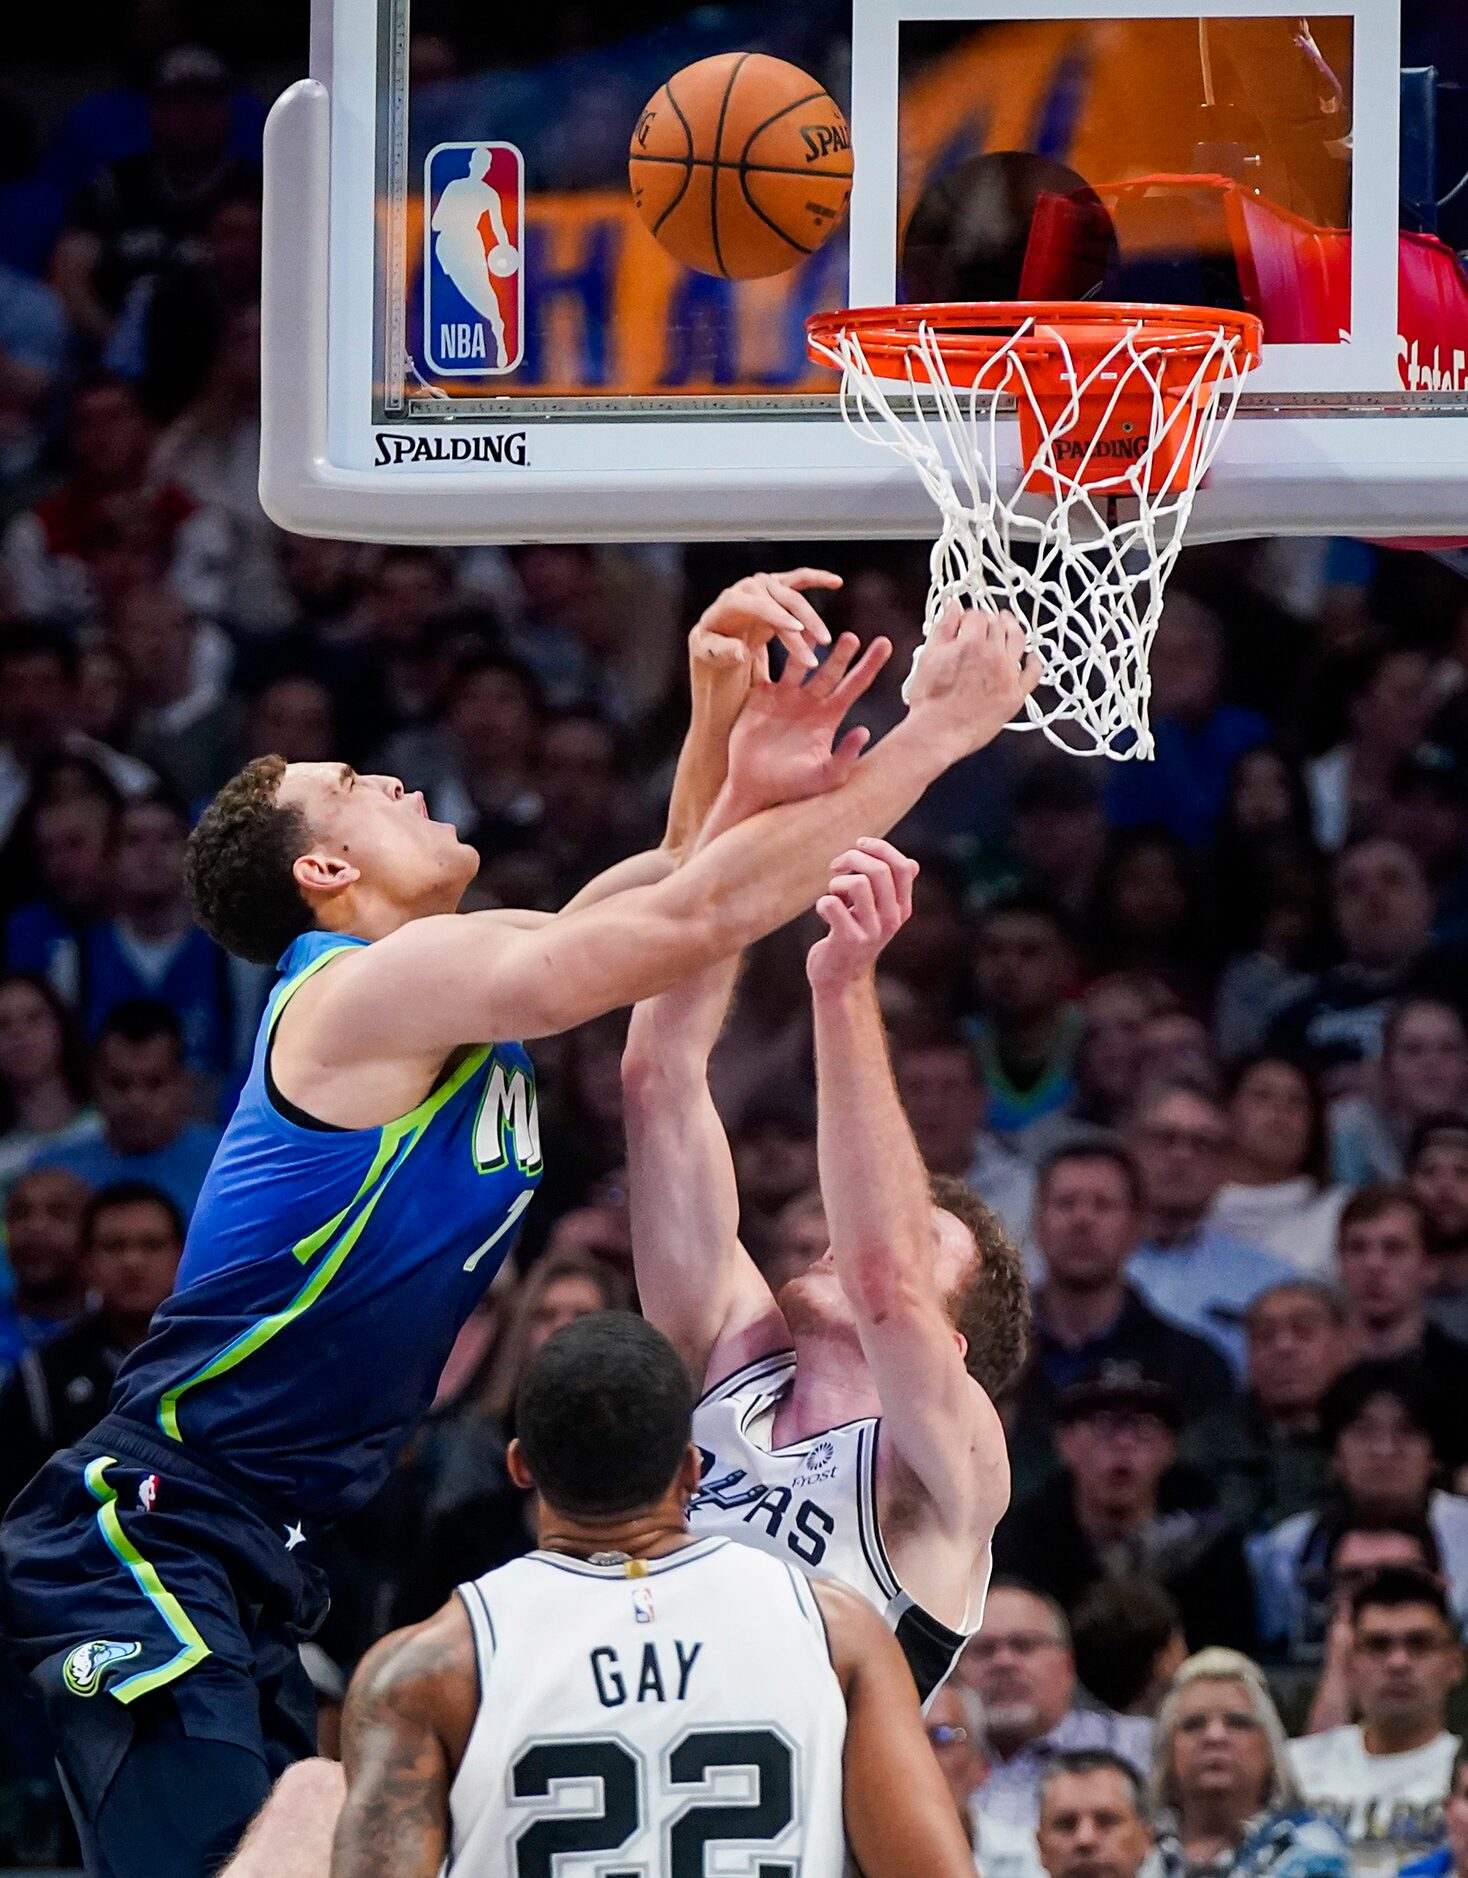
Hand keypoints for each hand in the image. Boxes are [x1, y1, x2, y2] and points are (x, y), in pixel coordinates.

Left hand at [689, 568, 841, 675]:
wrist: (715, 635)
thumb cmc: (710, 646)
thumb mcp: (707, 653)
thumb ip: (721, 652)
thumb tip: (742, 651)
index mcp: (731, 601)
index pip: (760, 605)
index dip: (779, 617)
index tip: (797, 630)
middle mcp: (748, 587)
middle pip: (782, 601)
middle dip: (803, 622)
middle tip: (820, 644)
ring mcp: (764, 585)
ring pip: (794, 595)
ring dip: (813, 616)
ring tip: (826, 639)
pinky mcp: (776, 586)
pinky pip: (800, 579)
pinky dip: (818, 578)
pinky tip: (836, 582)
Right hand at [723, 632, 891, 816]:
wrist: (755, 788)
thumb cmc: (793, 786)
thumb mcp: (825, 776)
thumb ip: (846, 756)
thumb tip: (865, 733)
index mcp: (828, 716)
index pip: (854, 686)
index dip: (869, 665)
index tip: (885, 643)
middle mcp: (809, 701)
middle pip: (830, 671)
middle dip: (841, 653)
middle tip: (852, 637)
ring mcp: (784, 696)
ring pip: (798, 662)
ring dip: (805, 644)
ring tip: (811, 626)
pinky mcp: (760, 697)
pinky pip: (764, 669)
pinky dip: (765, 652)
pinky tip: (768, 630)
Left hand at [807, 838, 918, 993]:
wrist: (839, 979)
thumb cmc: (854, 937)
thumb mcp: (878, 914)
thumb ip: (891, 889)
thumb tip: (912, 864)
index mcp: (902, 908)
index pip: (904, 866)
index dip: (880, 848)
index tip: (860, 845)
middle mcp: (892, 919)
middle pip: (879, 870)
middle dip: (852, 857)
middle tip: (836, 867)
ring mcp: (872, 931)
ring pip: (858, 883)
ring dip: (837, 882)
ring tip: (834, 895)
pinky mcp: (848, 940)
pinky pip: (831, 904)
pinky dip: (822, 903)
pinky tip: (825, 915)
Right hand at [904, 605, 1040, 757]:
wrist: (938, 733)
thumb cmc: (930, 699)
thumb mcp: (928, 656)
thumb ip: (943, 628)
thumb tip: (953, 606)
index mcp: (971, 642)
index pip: (977, 616)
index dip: (970, 616)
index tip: (967, 622)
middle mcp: (994, 655)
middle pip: (999, 625)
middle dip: (992, 620)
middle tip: (988, 622)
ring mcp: (1008, 675)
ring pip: (1019, 641)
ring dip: (1015, 629)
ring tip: (1010, 625)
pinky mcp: (1015, 695)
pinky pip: (1034, 673)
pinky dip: (1035, 661)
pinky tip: (1031, 657)